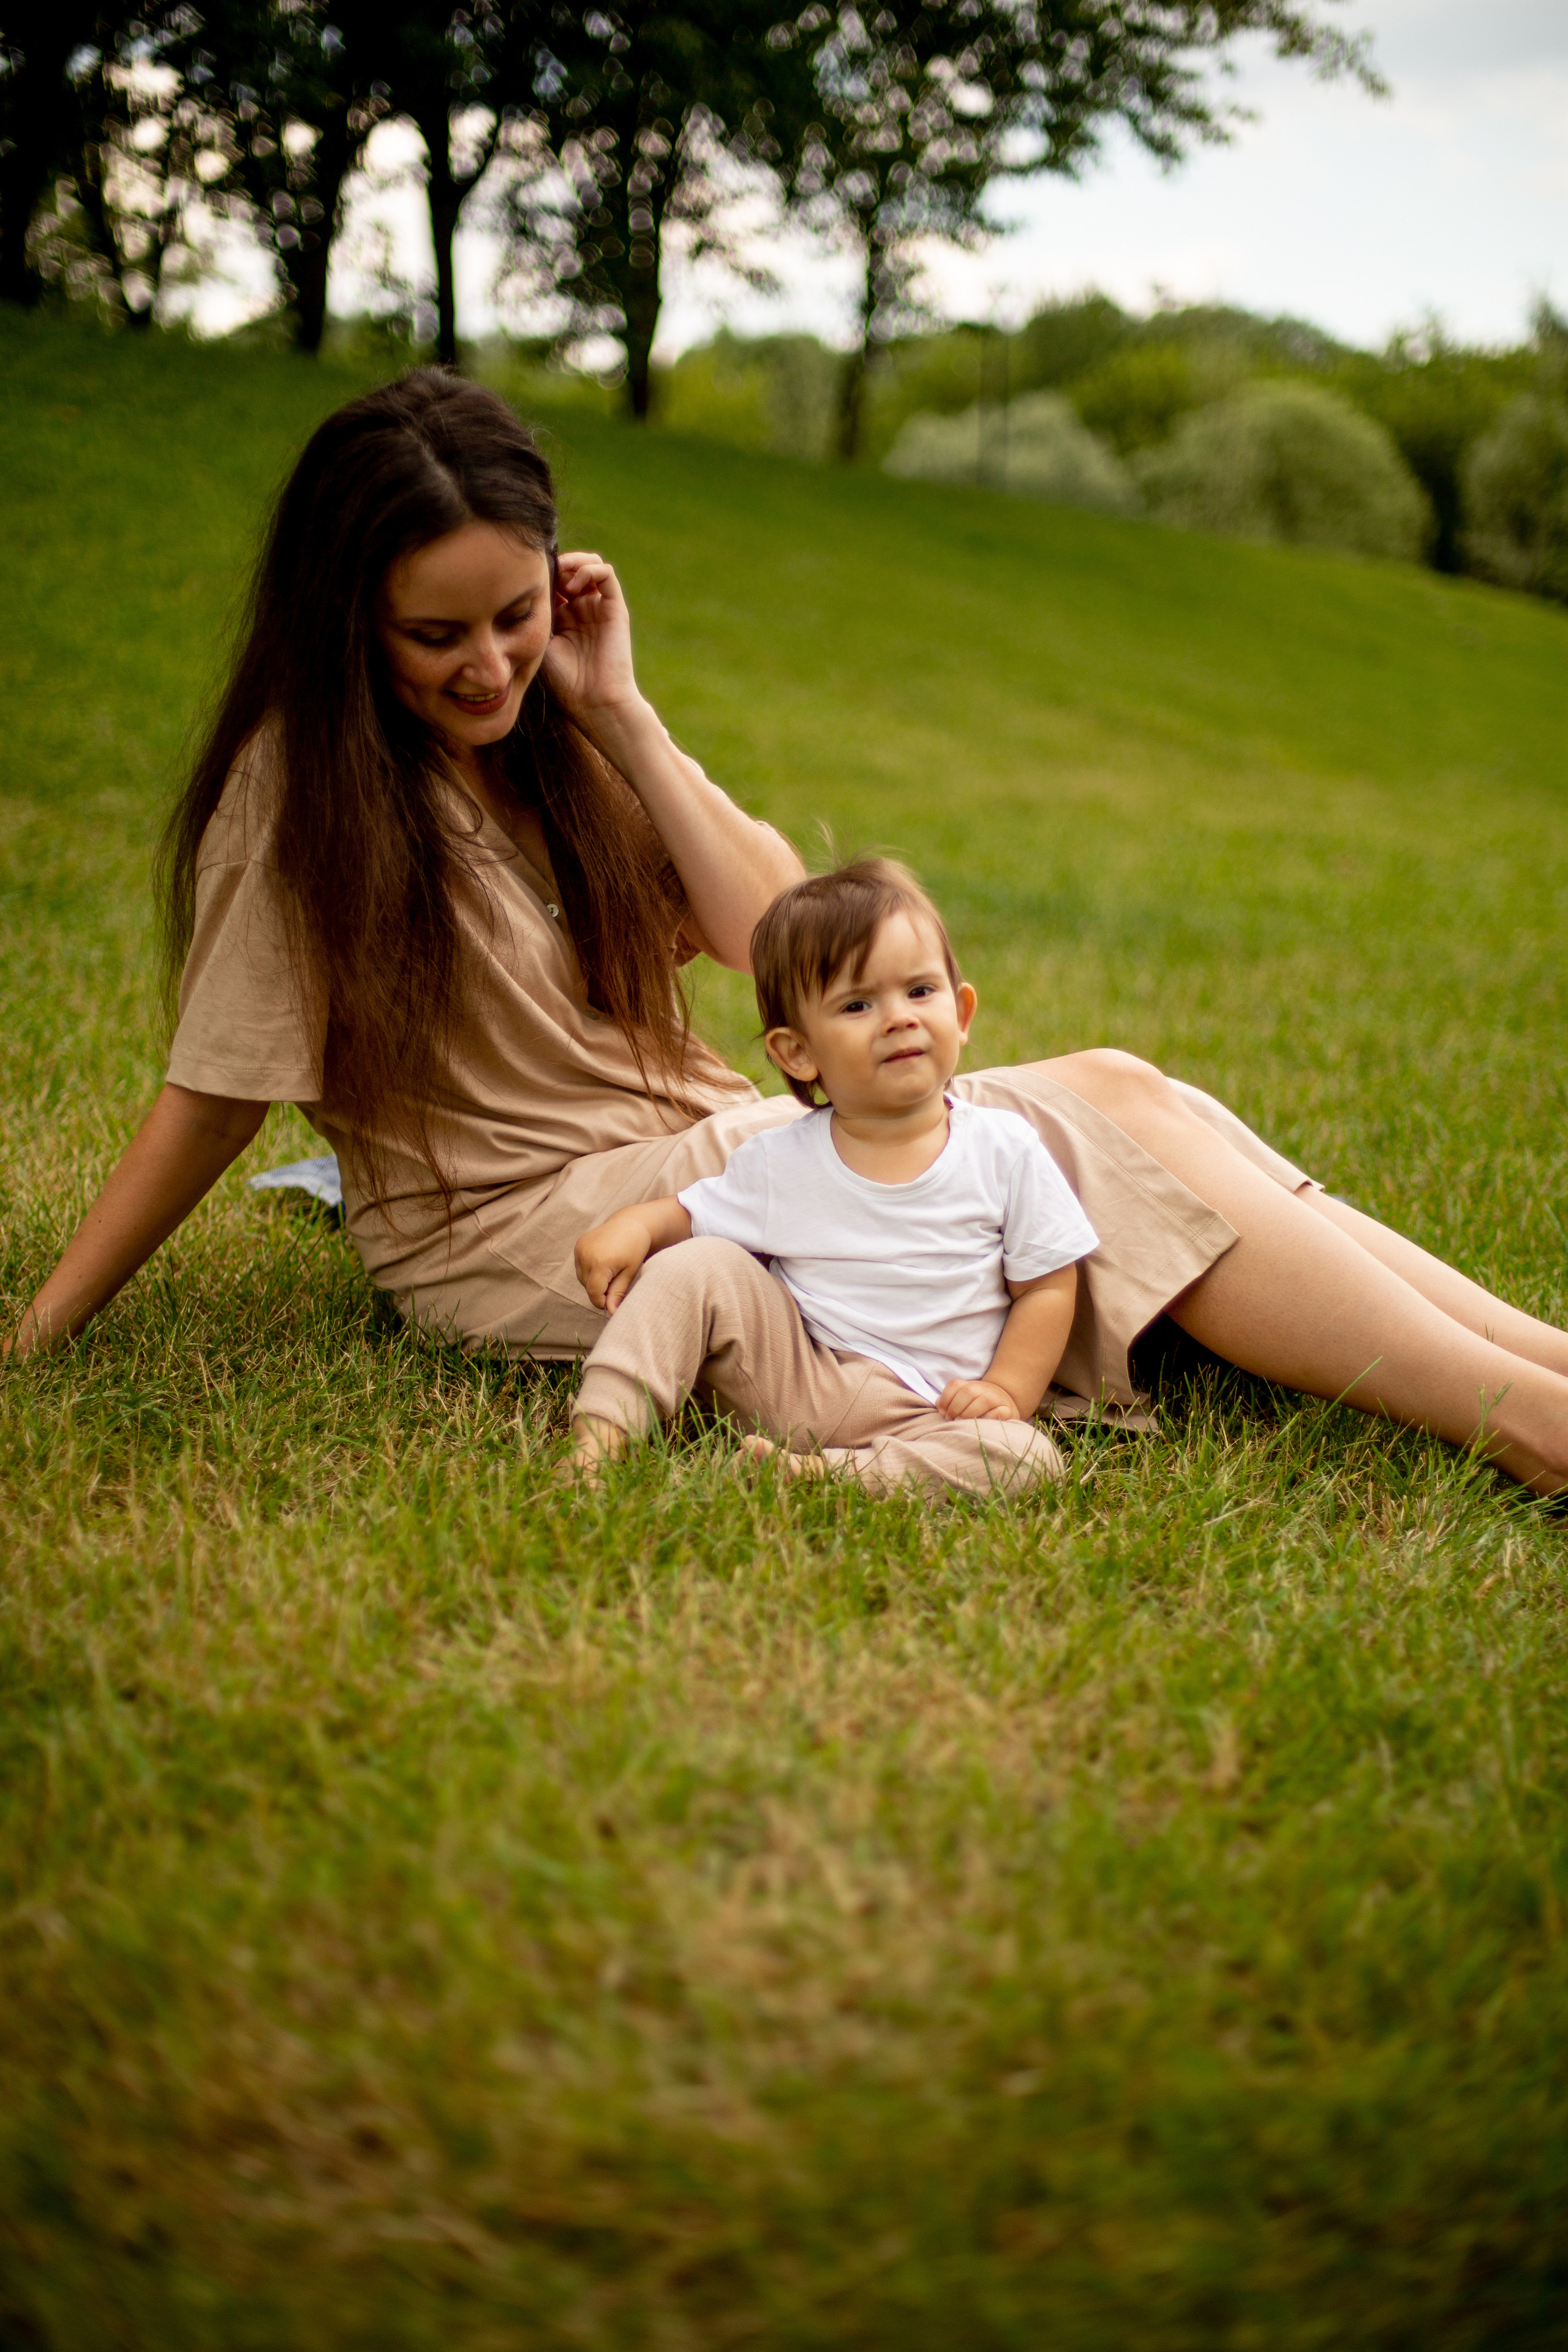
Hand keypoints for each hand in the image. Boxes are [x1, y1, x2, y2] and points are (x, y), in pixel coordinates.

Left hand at [542, 552, 641, 730]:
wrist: (595, 701)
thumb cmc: (565, 681)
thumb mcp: (540, 642)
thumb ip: (537, 613)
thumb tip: (525, 584)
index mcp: (562, 619)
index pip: (552, 581)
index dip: (540, 574)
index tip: (525, 580)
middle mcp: (582, 609)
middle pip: (570, 568)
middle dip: (555, 565)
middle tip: (542, 574)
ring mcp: (599, 607)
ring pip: (589, 564)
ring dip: (572, 562)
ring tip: (560, 577)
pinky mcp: (615, 608)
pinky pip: (606, 573)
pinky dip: (589, 569)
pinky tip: (573, 585)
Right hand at [574, 1207, 655, 1313]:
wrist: (630, 1223)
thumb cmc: (634, 1248)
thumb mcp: (629, 1272)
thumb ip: (617, 1293)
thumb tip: (611, 1312)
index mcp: (601, 1263)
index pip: (594, 1293)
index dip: (601, 1301)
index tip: (611, 1302)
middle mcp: (586, 1255)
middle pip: (587, 1286)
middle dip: (599, 1290)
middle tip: (616, 1281)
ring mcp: (580, 1249)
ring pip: (582, 1278)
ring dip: (593, 1280)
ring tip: (611, 1270)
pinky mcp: (578, 1245)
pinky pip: (580, 1266)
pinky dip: (589, 1270)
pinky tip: (603, 1262)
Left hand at [937, 1377, 1022, 1421]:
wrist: (1006, 1406)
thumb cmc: (979, 1408)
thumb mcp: (963, 1401)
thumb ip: (950, 1402)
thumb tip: (939, 1406)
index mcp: (971, 1385)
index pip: (955, 1384)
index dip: (945, 1398)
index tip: (942, 1412)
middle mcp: (984, 1388)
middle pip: (968, 1391)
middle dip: (955, 1407)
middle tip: (951, 1419)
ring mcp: (997, 1398)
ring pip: (984, 1401)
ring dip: (969, 1413)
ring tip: (962, 1422)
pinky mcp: (1008, 1410)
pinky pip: (997, 1413)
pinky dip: (986, 1419)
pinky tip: (979, 1424)